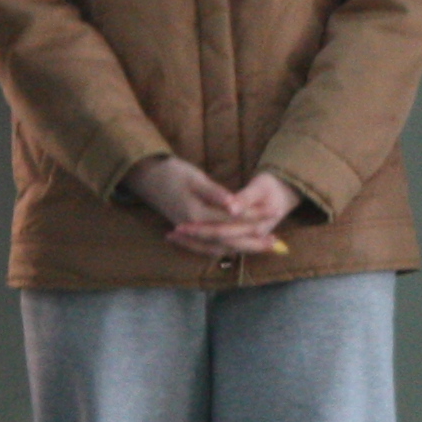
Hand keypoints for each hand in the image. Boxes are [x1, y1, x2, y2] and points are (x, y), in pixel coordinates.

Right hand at [128, 157, 296, 256]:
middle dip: (254, 243)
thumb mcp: (196, 178)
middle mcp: (193, 229)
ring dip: (241, 248)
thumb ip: (216, 194)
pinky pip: (207, 247)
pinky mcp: (187, 232)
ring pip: (219, 248)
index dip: (255, 217)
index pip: (232, 221)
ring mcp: (189, 232)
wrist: (145, 177)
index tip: (274, 213)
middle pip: (229, 242)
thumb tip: (236, 206)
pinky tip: (237, 247)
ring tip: (262, 246)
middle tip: (276, 243)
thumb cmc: (172, 172)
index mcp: (197, 215)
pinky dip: (224, 248)